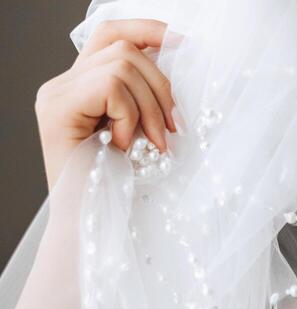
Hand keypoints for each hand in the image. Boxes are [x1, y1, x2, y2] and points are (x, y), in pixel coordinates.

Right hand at [34, 18, 177, 191]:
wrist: (90, 233)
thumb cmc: (117, 194)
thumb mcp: (139, 137)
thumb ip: (143, 101)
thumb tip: (177, 67)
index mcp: (79, 88)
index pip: (110, 34)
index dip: (148, 31)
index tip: (185, 44)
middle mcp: (61, 86)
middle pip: (122, 47)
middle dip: (160, 86)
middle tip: (171, 130)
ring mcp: (56, 96)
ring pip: (121, 64)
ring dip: (149, 107)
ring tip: (151, 145)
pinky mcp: (58, 110)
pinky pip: (111, 87)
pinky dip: (130, 117)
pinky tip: (124, 147)